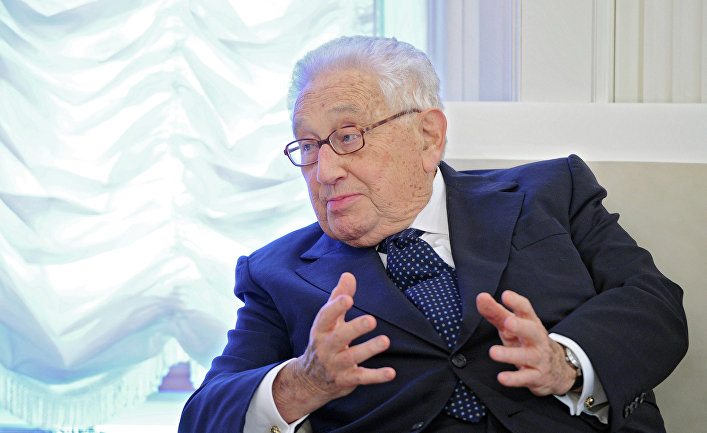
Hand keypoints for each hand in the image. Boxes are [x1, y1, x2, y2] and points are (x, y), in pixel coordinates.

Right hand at [273, 272, 394, 421]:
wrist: (310, 380)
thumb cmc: (324, 342)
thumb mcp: (328, 321)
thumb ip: (339, 298)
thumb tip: (348, 274)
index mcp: (321, 330)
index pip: (326, 317)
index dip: (335, 307)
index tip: (347, 298)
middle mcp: (326, 347)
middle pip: (340, 337)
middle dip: (355, 328)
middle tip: (372, 320)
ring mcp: (336, 365)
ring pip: (352, 357)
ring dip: (369, 349)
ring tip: (385, 341)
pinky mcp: (346, 379)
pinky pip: (362, 378)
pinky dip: (376, 376)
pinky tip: (391, 372)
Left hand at [476, 290, 576, 395]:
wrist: (556, 369)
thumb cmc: (526, 341)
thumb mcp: (511, 326)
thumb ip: (495, 312)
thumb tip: (481, 297)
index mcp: (530, 323)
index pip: (526, 310)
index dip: (516, 302)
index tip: (506, 295)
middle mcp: (537, 339)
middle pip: (532, 330)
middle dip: (520, 326)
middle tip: (507, 322)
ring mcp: (538, 358)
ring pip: (526, 356)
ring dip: (509, 354)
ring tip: (493, 352)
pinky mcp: (536, 376)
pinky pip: (525, 378)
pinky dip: (514, 379)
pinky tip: (502, 378)